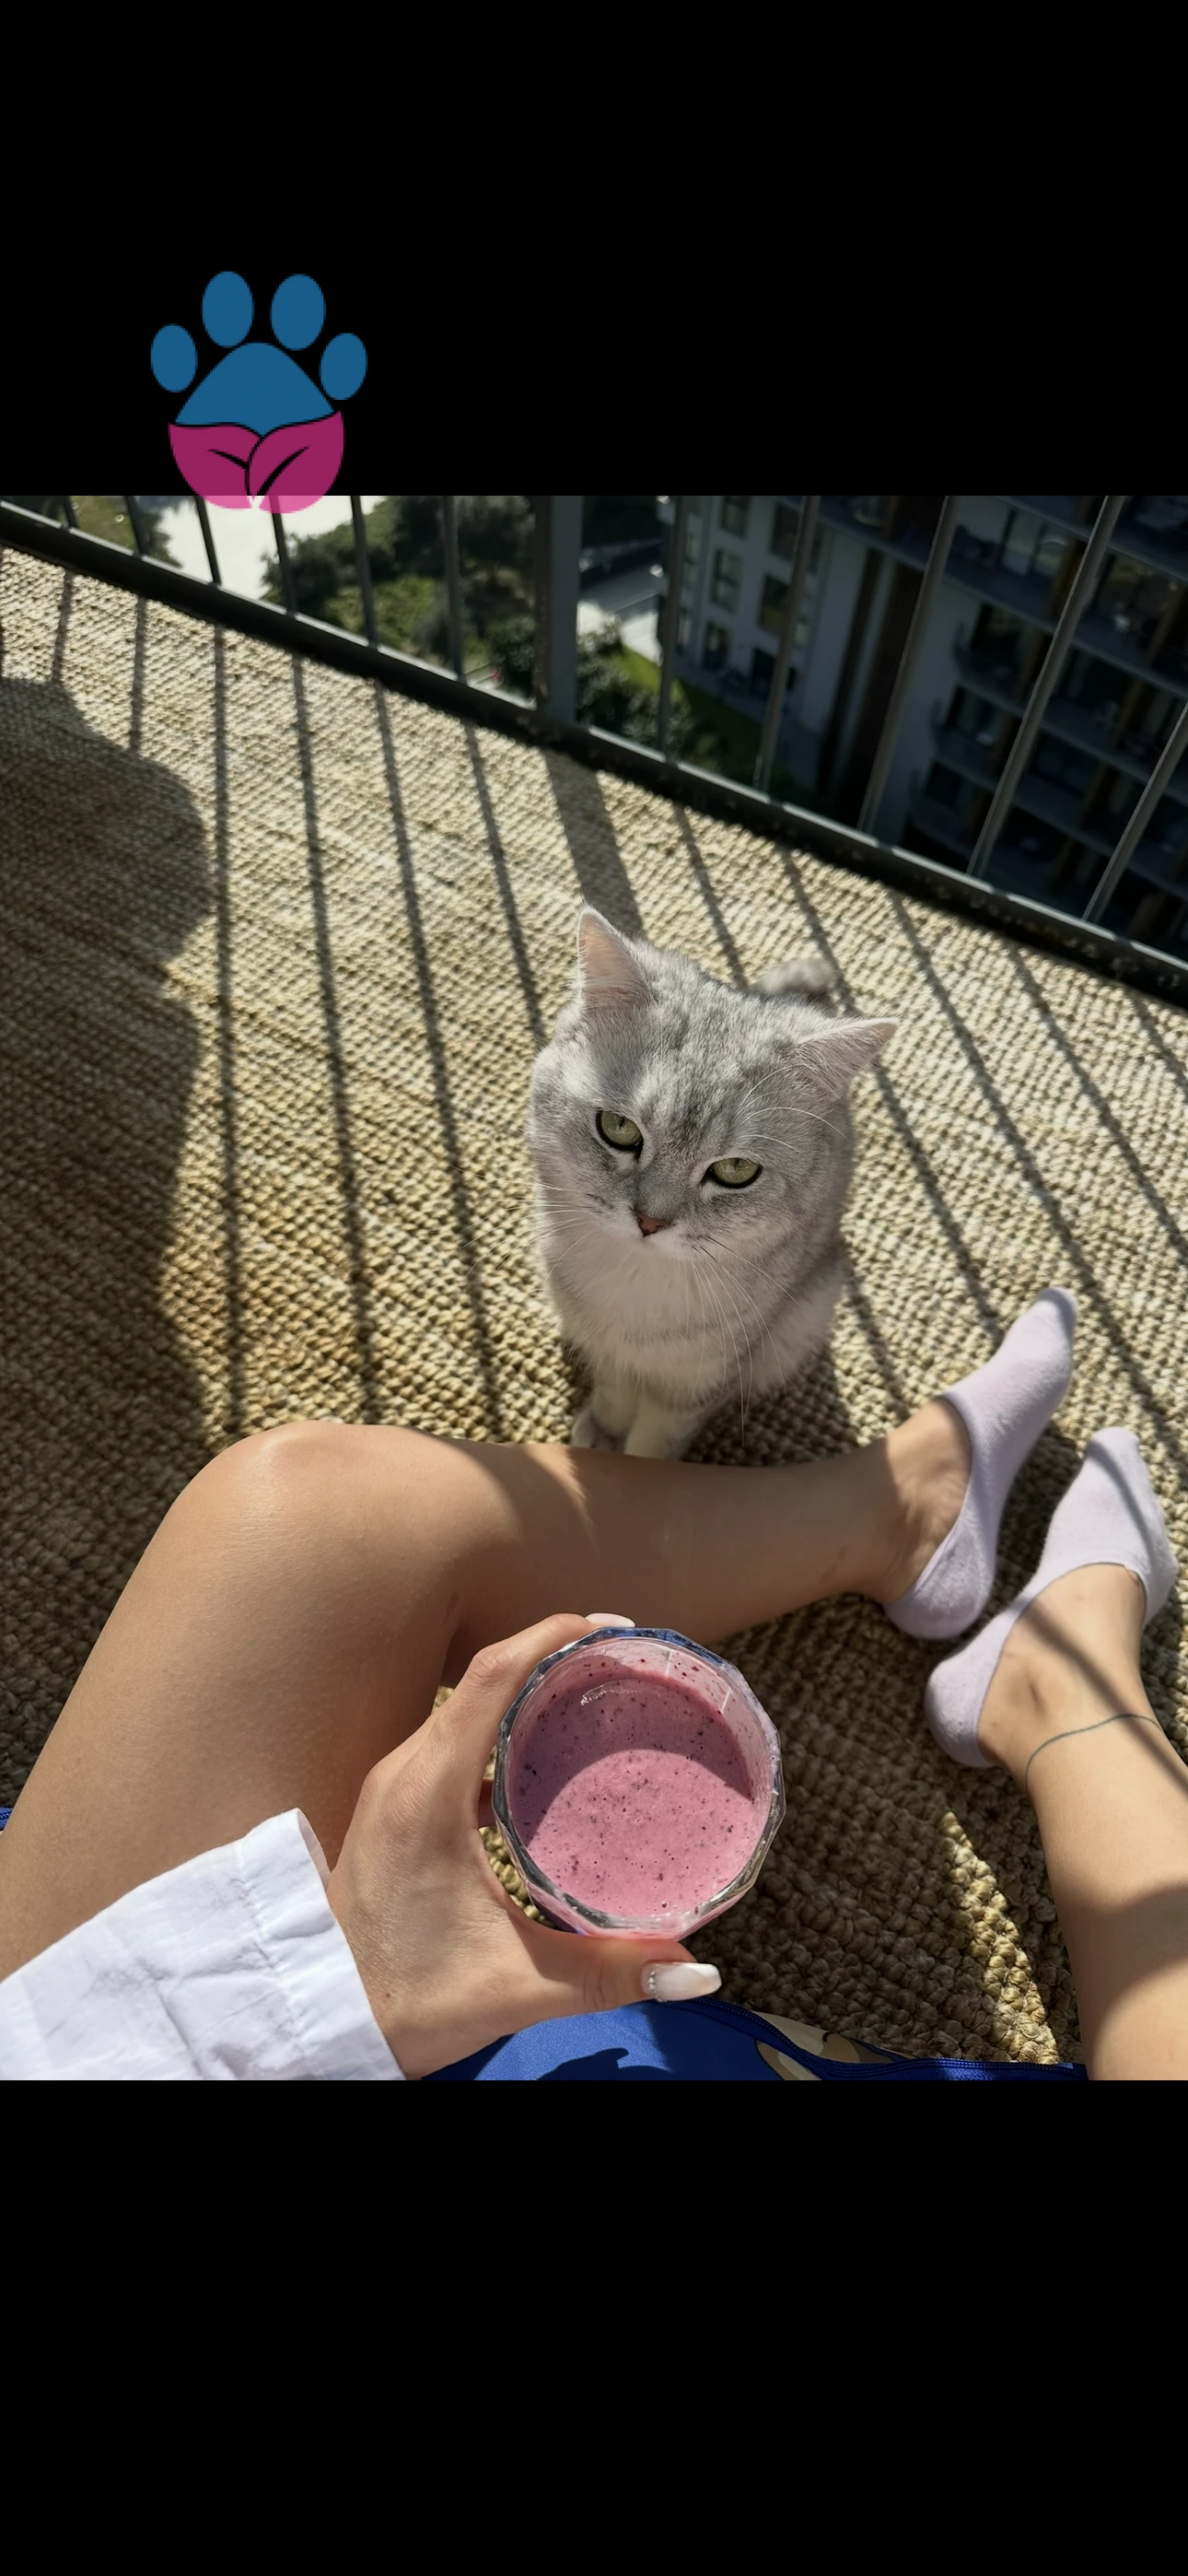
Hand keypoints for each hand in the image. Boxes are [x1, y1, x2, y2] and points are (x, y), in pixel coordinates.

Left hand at [325, 1615, 720, 2077]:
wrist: (322, 2024)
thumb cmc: (406, 2001)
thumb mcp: (518, 1988)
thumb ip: (609, 1975)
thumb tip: (694, 1968)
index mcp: (427, 1795)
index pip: (490, 1677)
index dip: (552, 1636)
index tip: (613, 1628)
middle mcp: (403, 1775)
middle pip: (482, 1680)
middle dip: (553, 1655)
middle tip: (622, 1661)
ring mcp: (392, 1788)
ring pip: (465, 1706)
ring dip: (526, 1689)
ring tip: (593, 1695)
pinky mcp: (393, 1808)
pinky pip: (452, 1740)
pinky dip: (501, 1727)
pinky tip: (545, 1755)